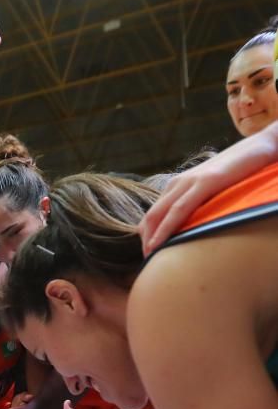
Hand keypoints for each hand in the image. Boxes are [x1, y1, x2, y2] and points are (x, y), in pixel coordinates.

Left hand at [139, 127, 277, 253]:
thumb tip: (191, 228)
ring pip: (159, 214)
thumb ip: (197, 204)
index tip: (148, 255)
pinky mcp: (205, 182)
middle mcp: (177, 183)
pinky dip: (165, 228)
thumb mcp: (211, 191)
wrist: (263, 145)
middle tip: (146, 262)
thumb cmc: (239, 172)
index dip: (146, 236)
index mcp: (177, 186)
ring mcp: (189, 181)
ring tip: (148, 258)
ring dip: (150, 238)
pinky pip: (179, 209)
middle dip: (145, 241)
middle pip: (150, 217)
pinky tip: (159, 243)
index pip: (153, 215)